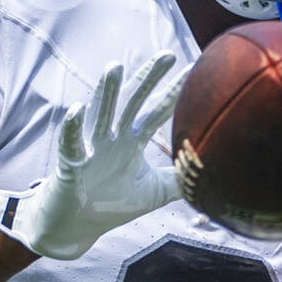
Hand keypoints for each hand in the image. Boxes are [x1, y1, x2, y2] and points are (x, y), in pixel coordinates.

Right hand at [0, 50, 187, 259]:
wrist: (75, 226)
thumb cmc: (111, 204)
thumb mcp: (154, 192)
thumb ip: (179, 179)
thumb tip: (211, 172)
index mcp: (131, 141)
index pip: (157, 111)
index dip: (174, 92)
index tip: (194, 69)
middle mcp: (113, 138)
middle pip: (132, 102)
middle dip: (148, 78)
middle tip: (166, 54)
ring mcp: (91, 148)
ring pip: (100, 114)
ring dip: (106, 91)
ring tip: (114, 65)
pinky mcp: (70, 165)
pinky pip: (70, 143)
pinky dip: (72, 127)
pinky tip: (77, 109)